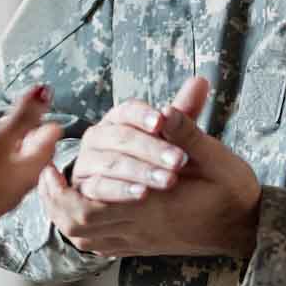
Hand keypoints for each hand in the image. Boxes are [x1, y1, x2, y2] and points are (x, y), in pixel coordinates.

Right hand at [0, 86, 61, 236]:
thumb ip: (22, 117)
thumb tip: (45, 91)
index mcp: (32, 168)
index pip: (50, 136)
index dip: (43, 116)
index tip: (32, 99)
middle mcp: (23, 183)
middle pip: (35, 151)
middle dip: (30, 130)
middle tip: (22, 111)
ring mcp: (4, 193)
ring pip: (16, 164)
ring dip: (12, 145)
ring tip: (1, 130)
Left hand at [44, 77, 260, 258]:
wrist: (246, 227)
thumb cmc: (232, 190)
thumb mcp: (217, 156)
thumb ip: (189, 131)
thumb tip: (164, 109)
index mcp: (153, 203)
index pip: (91, 206)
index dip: (62, 191)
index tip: (50, 167)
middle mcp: (140, 226)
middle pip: (77, 226)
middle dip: (53, 202)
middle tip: (45, 175)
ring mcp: (139, 240)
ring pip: (84, 239)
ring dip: (64, 215)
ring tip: (56, 189)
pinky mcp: (141, 246)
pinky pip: (99, 246)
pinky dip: (81, 229)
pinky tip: (79, 207)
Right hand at [70, 99, 190, 202]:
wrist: (142, 204)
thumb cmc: (158, 164)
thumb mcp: (174, 139)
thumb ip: (184, 113)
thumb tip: (202, 81)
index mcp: (117, 120)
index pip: (127, 111)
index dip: (143, 115)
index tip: (161, 121)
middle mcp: (97, 139)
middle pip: (120, 137)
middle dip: (151, 148)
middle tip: (179, 160)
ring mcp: (87, 164)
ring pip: (110, 163)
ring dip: (140, 171)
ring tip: (168, 180)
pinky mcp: (84, 191)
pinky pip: (98, 189)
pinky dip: (119, 191)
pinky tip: (142, 194)